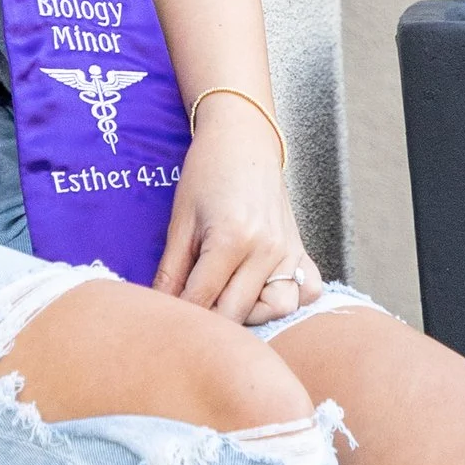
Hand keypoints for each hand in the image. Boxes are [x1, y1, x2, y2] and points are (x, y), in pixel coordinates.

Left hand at [155, 98, 323, 329]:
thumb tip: (159, 309)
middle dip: (208, 324)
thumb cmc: (207, 173)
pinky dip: (286, 300)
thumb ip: (171, 271)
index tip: (165, 324)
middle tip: (188, 317)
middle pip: (236, 314)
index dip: (179, 318)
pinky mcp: (301, 250)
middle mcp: (267, 250)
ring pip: (275, 311)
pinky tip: (261, 293)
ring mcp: (289, 252)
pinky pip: (306, 292)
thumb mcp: (180, 221)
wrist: (243, 140)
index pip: (202, 300)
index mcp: (232, 239)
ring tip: (224, 300)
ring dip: (248, 315)